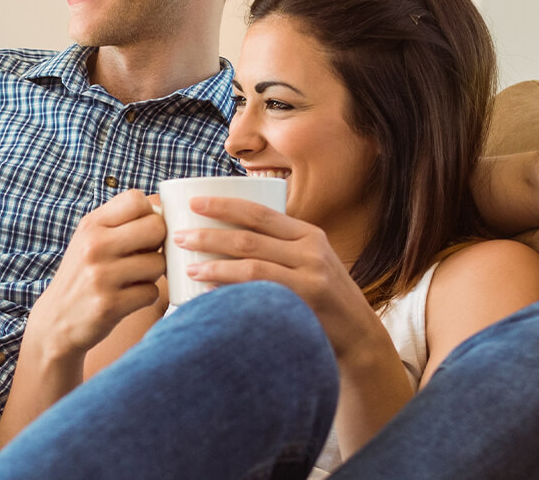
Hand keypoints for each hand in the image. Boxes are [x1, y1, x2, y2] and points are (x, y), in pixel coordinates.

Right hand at [28, 190, 167, 356]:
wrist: (55, 320)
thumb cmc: (82, 276)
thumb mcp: (89, 240)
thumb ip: (120, 223)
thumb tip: (164, 211)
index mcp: (91, 225)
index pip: (137, 199)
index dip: (149, 215)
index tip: (142, 231)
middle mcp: (94, 246)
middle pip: (156, 228)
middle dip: (158, 244)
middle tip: (144, 256)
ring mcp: (101, 275)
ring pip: (158, 263)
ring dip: (152, 275)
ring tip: (132, 280)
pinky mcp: (110, 304)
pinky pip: (151, 293)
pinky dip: (145, 297)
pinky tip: (127, 298)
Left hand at [175, 196, 381, 361]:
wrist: (359, 335)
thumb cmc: (323, 298)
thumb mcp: (310, 262)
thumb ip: (281, 248)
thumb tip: (227, 237)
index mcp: (308, 234)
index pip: (260, 213)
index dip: (224, 205)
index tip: (194, 203)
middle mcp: (311, 250)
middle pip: (249, 236)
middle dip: (208, 235)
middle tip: (178, 236)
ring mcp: (310, 277)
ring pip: (251, 265)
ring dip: (214, 265)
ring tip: (188, 266)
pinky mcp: (306, 302)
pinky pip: (260, 293)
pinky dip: (230, 291)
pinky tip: (208, 293)